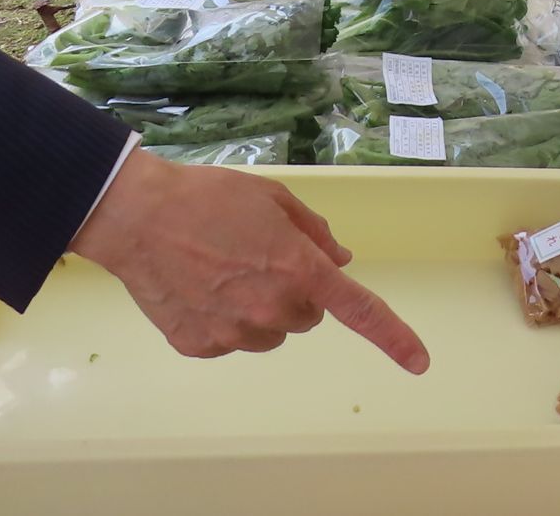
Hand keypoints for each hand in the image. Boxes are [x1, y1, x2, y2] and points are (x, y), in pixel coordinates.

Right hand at [72, 148, 428, 368]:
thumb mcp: (273, 198)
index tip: (420, 362)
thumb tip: (340, 262)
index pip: (358, 309)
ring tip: (223, 271)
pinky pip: (230, 340)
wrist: (139, 217)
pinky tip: (198, 288)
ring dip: (260, 309)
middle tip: (259, 259)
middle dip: (295, 292)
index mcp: (298, 268)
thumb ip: (313, 233)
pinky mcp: (200, 346)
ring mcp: (234, 333)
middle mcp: (272, 308)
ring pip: (270, 333)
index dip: (393, 336)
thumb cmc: (210, 197)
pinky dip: (222, 320)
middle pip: (306, 316)